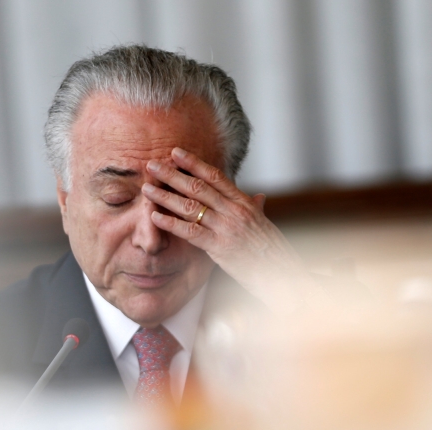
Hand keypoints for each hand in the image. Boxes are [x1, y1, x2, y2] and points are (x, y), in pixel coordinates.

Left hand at [143, 147, 329, 311]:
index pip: (215, 176)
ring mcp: (228, 228)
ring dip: (166, 196)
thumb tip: (259, 197)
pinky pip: (191, 232)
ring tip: (147, 189)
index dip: (193, 162)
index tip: (175, 152)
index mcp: (244, 202)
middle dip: (172, 175)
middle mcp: (235, 210)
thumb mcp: (266, 225)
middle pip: (198, 186)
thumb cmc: (273, 251)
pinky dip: (171, 224)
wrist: (284, 274)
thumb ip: (257, 209)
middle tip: (151, 165)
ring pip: (191, 206)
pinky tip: (155, 218)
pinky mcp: (221, 247)